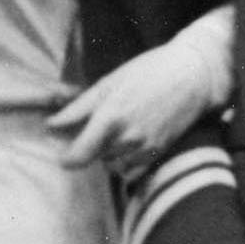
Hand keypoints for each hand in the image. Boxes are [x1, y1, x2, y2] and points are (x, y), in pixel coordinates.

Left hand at [50, 12, 235, 167]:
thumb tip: (51, 125)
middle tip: (98, 127)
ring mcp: (145, 148)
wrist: (193, 76)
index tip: (62, 157)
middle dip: (91, 147)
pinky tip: (130, 141)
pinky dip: (125, 162)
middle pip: (95, 158)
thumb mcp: (108, 83)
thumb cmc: (148, 72)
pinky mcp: (159, 154)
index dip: (67, 159)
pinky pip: (132, 171)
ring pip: (113, 165)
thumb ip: (78, 108)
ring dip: (109, 155)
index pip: (79, 155)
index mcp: (110, 117)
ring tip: (118, 130)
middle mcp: (127, 137)